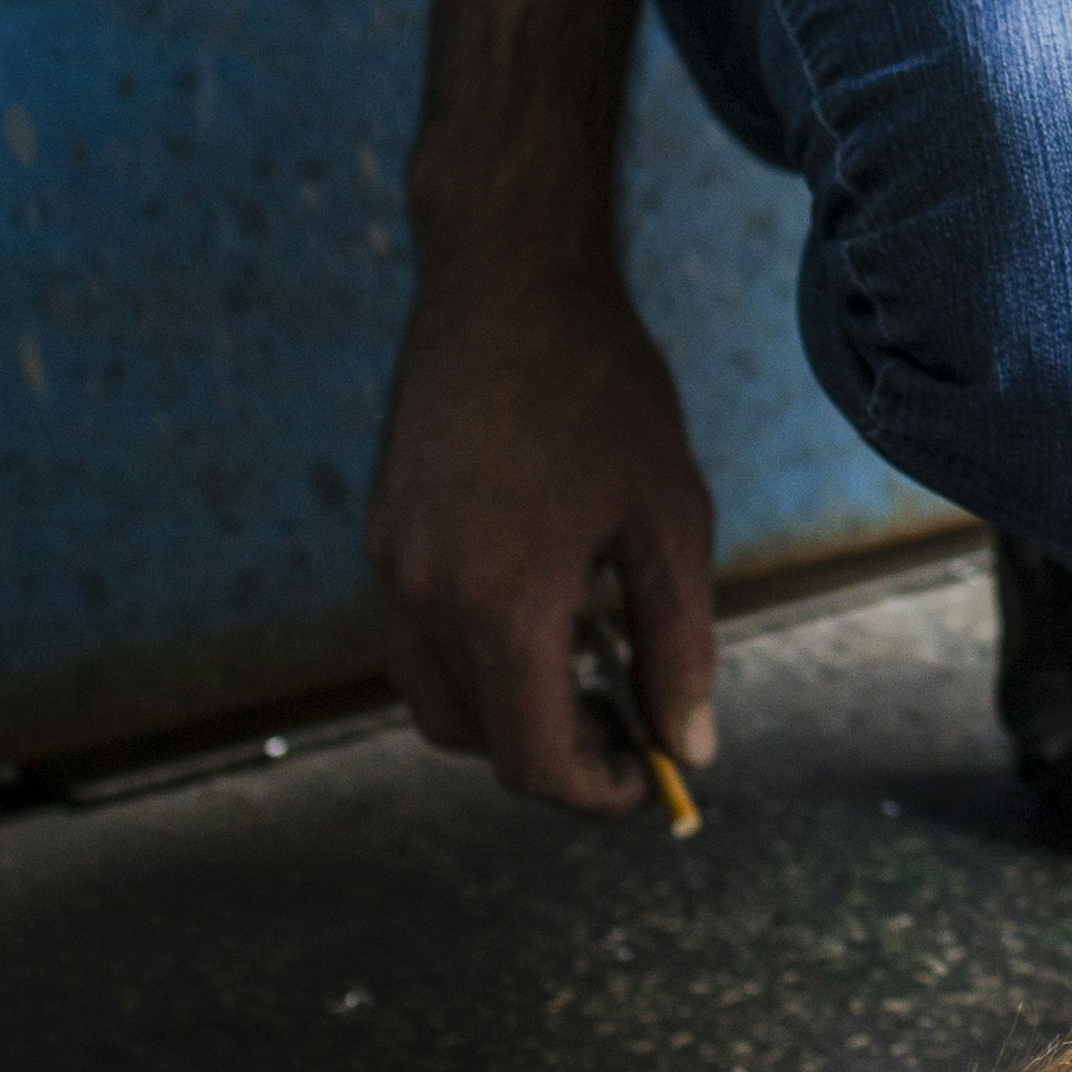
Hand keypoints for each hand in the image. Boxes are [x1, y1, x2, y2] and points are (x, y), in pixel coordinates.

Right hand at [369, 255, 720, 816]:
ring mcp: (388, 569)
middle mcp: (423, 600)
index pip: (533, 762)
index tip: (653, 775)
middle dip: (554, 752)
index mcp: (499, 605)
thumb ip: (681, 645)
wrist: (506, 280)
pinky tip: (541, 602)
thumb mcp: (671, 518)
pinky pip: (415, 642)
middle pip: (478, 743)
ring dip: (507, 709)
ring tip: (590, 658)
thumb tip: (692, 749)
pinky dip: (472, 657)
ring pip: (437, 700)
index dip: (599, 791)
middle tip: (630, 717)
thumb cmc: (604, 390)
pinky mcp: (379, 537)